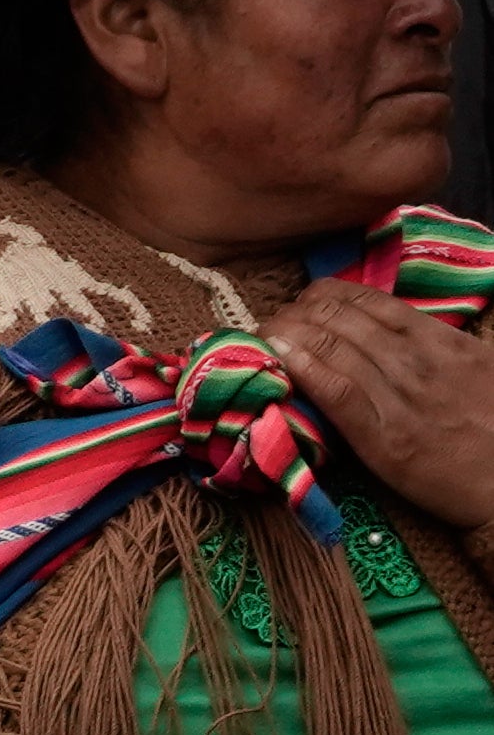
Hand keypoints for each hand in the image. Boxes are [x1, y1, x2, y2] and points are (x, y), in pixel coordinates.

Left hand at [271, 285, 493, 536]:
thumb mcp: (476, 368)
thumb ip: (433, 344)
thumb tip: (382, 327)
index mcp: (440, 341)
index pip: (365, 298)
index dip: (320, 296)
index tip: (301, 305)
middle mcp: (416, 361)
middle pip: (337, 317)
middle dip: (294, 314)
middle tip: (273, 324)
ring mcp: (400, 398)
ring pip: (329, 346)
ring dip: (286, 335)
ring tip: (262, 338)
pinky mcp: (385, 439)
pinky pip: (336, 391)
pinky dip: (302, 368)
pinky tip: (278, 357)